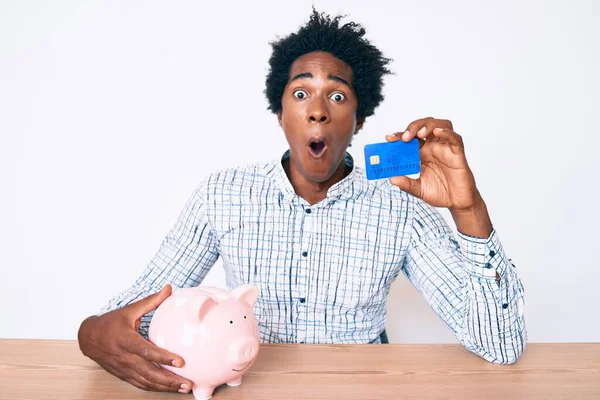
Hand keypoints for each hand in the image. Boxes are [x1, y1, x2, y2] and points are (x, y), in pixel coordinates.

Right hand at [77, 284, 192, 392]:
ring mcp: (124, 368)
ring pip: (146, 381)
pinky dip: (155, 388)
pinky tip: (169, 388)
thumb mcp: (129, 310)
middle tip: (188, 383)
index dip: (164, 357)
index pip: (146, 351)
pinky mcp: (123, 374)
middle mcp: (125, 357)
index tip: (181, 362)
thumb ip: (151, 301)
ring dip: (165, 387)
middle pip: (149, 372)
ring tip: (184, 388)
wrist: (88, 338)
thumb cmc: (110, 323)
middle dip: (170, 380)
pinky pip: (141, 384)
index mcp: (126, 340)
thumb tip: (168, 288)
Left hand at [385, 117, 481, 211]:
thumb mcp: (418, 190)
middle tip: (405, 137)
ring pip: (440, 126)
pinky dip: (447, 133)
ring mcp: (446, 149)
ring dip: (429, 125)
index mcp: (422, 154)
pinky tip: (438, 132)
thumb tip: (392, 178)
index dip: (400, 135)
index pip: (410, 138)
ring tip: (419, 134)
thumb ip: (406, 184)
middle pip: (424, 127)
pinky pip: (455, 138)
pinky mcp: (458, 154)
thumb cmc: (440, 193)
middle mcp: (434, 148)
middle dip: (413, 127)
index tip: (389, 138)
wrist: (457, 203)